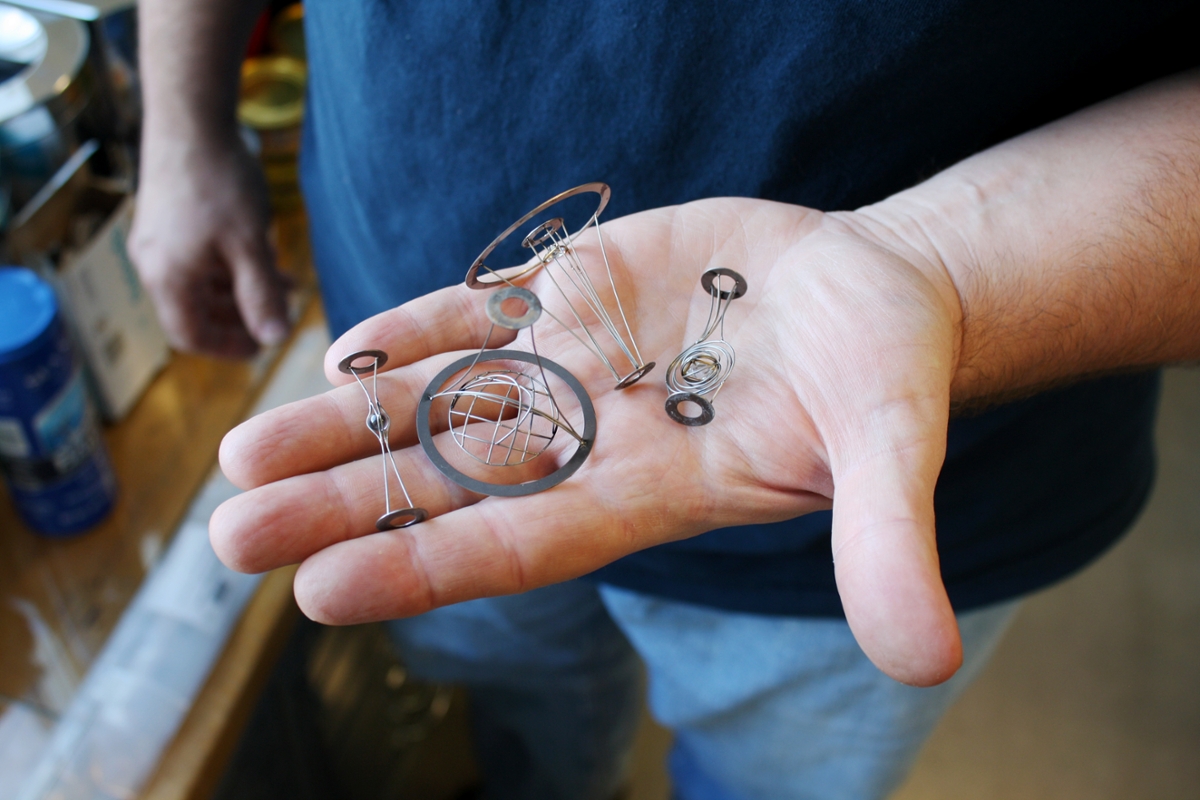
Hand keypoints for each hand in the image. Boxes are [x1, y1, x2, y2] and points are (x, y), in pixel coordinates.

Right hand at [130, 133, 290, 357]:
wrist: (191, 119)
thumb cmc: (219, 183)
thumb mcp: (249, 246)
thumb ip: (262, 295)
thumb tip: (275, 338)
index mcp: (167, 278)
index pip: (190, 335)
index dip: (227, 347)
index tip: (262, 348)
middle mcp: (154, 263)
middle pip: (194, 311)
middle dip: (239, 320)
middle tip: (277, 321)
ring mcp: (159, 240)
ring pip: (200, 283)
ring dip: (240, 291)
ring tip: (284, 288)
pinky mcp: (168, 219)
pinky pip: (198, 258)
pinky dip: (230, 266)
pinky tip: (266, 256)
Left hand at [211, 198, 965, 685]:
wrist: (869, 290)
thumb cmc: (885, 372)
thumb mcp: (892, 445)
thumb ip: (887, 541)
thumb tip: (922, 658)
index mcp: (656, 487)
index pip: (526, 539)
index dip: (431, 564)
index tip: (325, 591)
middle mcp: (597, 436)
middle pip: (454, 480)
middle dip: (347, 506)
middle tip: (232, 538)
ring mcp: (577, 362)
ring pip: (445, 400)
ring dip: (347, 427)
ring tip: (243, 455)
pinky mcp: (576, 293)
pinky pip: (478, 316)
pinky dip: (412, 334)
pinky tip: (342, 359)